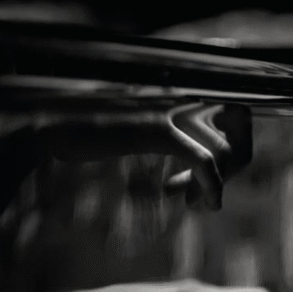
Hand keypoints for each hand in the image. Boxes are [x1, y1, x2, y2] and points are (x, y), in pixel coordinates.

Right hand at [33, 102, 252, 209]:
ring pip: (225, 149)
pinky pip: (205, 161)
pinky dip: (212, 186)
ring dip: (215, 183)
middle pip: (241, 128)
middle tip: (207, 190)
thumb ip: (177, 131)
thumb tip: (213, 159)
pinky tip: (206, 204)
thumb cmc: (94, 130)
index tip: (220, 170)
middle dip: (234, 165)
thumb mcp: (144, 126)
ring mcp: (173, 108)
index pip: (239, 111)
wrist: (51, 127)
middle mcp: (184, 91)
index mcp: (183, 87)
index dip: (239, 144)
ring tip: (193, 202)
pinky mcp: (159, 129)